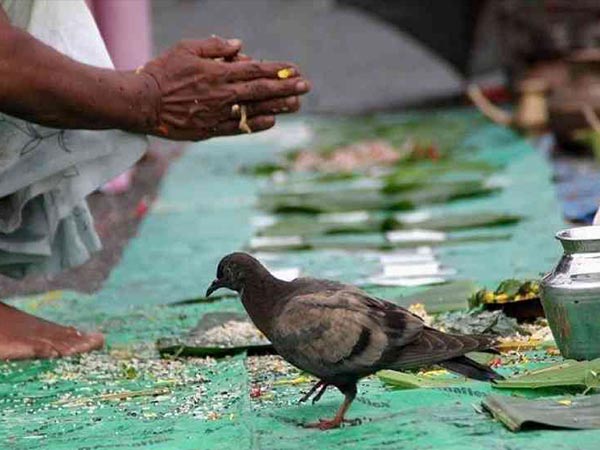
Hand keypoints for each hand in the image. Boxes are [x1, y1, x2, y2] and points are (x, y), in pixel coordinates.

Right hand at [138, 37, 309, 140]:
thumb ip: (215, 47)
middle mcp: (223, 94)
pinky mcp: (211, 129)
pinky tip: (272, 121)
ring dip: (277, 107)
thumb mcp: (186, 49)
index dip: (277, 70)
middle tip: (305, 87)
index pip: (255, 70)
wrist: (142, 103)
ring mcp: (218, 114)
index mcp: (218, 73)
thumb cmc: (162, 72)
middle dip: (285, 88)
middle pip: (261, 90)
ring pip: (255, 110)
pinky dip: (257, 124)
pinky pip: (239, 128)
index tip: (295, 70)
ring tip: (296, 105)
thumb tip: (240, 46)